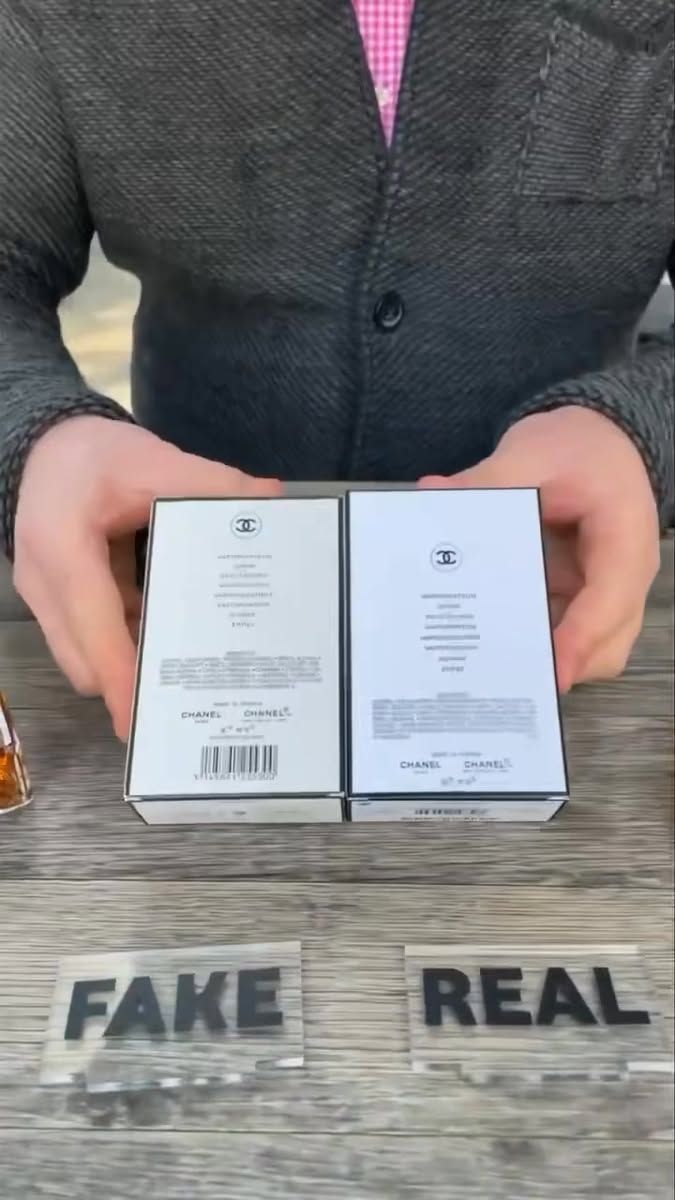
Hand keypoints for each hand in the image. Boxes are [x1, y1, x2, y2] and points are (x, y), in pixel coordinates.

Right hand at [14, 417, 281, 738]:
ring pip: (86, 659)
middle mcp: (45, 585)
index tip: (144, 721)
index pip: (93, 627)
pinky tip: (173, 638)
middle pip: (87, 662)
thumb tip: (270, 501)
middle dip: (134, 684)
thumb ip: (209, 485)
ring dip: (133, 666)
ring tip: (194, 674)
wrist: (47, 442)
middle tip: (197, 695)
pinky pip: (92, 642)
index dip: (121, 676)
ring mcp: (46, 600)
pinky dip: (128, 645)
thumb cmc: (93, 454)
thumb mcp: (152, 459)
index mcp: (62, 548)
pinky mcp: (59, 606)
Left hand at [419, 407, 660, 691]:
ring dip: (542, 658)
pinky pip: (564, 633)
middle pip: (606, 644)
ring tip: (486, 665)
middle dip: (559, 665)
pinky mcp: (581, 597)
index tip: (550, 674)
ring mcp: (605, 592)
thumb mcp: (534, 452)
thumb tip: (434, 496)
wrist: (598, 438)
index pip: (610, 600)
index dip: (581, 640)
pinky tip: (488, 639)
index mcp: (626, 538)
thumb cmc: (577, 447)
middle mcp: (626, 575)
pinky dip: (532, 639)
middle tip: (499, 678)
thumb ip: (490, 480)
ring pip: (588, 648)